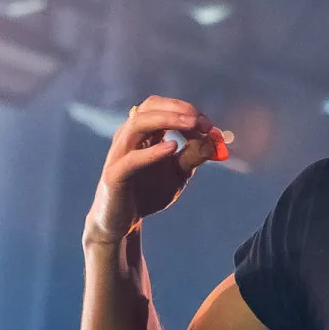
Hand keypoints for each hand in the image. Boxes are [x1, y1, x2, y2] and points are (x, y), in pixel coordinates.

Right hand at [85, 96, 230, 244]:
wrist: (122, 223)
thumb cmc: (149, 192)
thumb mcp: (178, 173)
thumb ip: (193, 156)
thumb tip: (214, 141)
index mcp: (143, 133)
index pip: (163, 107)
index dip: (187, 111)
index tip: (209, 126)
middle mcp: (129, 137)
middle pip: (150, 107)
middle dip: (178, 109)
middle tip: (202, 122)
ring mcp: (119, 154)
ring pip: (138, 124)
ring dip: (167, 120)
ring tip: (192, 125)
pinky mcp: (114, 175)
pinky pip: (132, 159)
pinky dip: (153, 151)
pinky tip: (172, 147)